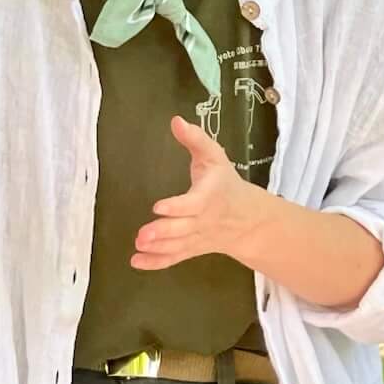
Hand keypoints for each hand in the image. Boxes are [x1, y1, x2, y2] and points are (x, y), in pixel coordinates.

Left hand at [131, 116, 267, 270]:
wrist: (247, 219)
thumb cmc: (224, 183)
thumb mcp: (214, 156)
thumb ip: (195, 139)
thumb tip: (175, 120)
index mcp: (209, 196)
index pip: (193, 204)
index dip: (176, 207)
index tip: (158, 207)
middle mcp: (203, 220)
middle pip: (183, 229)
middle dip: (163, 232)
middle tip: (141, 235)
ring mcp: (197, 238)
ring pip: (178, 246)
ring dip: (158, 248)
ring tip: (138, 245)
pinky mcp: (190, 249)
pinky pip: (174, 258)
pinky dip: (156, 263)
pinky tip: (136, 262)